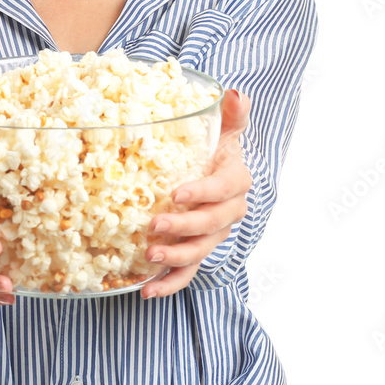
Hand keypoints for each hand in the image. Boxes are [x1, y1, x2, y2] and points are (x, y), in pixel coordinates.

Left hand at [140, 89, 252, 299]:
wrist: (213, 169)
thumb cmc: (213, 145)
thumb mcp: (223, 127)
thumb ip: (232, 112)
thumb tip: (236, 94)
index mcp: (235, 179)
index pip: (225, 188)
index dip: (204, 193)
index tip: (177, 193)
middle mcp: (229, 211)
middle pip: (213, 225)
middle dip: (185, 227)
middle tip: (155, 225)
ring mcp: (213, 234)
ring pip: (201, 251)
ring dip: (177, 258)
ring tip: (150, 256)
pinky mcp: (197, 250)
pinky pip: (188, 272)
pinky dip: (170, 283)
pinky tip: (147, 290)